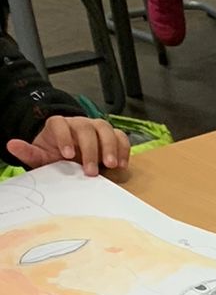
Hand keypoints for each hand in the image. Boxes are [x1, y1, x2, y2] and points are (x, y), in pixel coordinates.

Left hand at [7, 115, 129, 174]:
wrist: (69, 155)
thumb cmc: (56, 156)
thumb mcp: (41, 156)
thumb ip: (29, 152)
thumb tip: (12, 145)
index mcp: (59, 126)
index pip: (60, 125)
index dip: (65, 138)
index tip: (68, 155)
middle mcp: (79, 124)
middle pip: (86, 127)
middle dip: (90, 149)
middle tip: (91, 170)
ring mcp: (97, 128)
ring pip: (106, 129)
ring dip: (110, 147)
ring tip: (111, 165)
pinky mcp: (111, 136)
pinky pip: (121, 137)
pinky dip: (124, 149)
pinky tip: (122, 164)